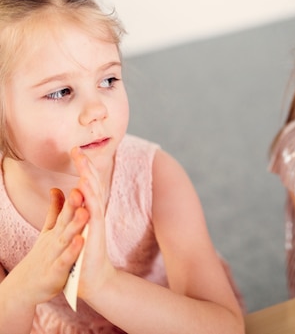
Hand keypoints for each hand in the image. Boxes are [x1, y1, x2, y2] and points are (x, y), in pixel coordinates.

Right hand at [14, 188, 87, 305]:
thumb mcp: (47, 232)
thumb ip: (54, 210)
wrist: (24, 289)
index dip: (74, 197)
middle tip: (82, 189)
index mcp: (55, 231)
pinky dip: (72, 251)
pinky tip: (80, 241)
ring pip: (65, 238)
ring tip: (85, 212)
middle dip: (73, 206)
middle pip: (64, 221)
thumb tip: (57, 188)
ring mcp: (54, 256)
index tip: (83, 180)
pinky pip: (64, 261)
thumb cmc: (42, 257)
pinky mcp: (55, 273)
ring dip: (75, 225)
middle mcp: (54, 241)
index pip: (65, 211)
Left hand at [69, 147, 115, 300]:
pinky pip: (93, 211)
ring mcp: (97, 221)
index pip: (87, 184)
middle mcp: (95, 213)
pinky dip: (89, 198)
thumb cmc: (84, 254)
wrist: (93, 278)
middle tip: (78, 149)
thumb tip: (64, 192)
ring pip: (93, 194)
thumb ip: (71, 209)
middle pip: (91, 184)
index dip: (82, 167)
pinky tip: (84, 187)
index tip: (75, 151)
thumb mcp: (76, 227)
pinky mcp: (95, 231)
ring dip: (88, 177)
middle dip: (85, 166)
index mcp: (90, 211)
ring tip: (82, 162)